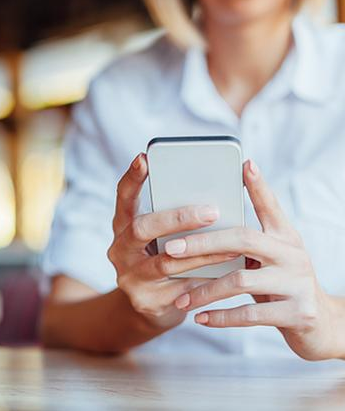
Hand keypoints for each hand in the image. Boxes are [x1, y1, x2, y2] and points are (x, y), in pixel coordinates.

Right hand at [108, 153, 238, 330]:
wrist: (151, 306)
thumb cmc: (164, 258)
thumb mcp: (160, 237)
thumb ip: (174, 219)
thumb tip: (216, 195)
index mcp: (123, 226)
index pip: (123, 197)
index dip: (132, 178)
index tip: (145, 158)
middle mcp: (120, 249)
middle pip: (142, 228)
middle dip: (178, 218)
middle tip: (212, 211)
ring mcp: (130, 277)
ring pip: (167, 262)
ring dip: (202, 253)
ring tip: (233, 246)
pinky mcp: (146, 301)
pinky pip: (181, 289)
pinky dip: (206, 280)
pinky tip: (228, 275)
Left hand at [170, 160, 339, 359]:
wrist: (320, 324)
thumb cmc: (281, 284)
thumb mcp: (270, 258)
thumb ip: (247, 241)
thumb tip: (204, 220)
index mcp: (285, 237)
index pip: (270, 206)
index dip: (258, 186)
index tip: (244, 164)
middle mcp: (293, 255)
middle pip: (243, 239)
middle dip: (202, 243)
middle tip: (169, 249)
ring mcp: (297, 283)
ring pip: (240, 280)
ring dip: (204, 291)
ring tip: (181, 300)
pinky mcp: (296, 313)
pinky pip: (250, 313)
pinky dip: (221, 317)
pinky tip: (200, 318)